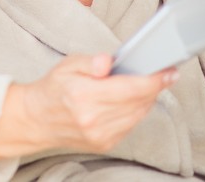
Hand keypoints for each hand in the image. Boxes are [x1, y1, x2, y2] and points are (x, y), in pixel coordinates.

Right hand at [12, 54, 176, 153]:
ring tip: (146, 84)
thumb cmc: (53, 89)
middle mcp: (93, 119)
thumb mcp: (68, 64)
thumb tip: (108, 62)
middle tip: (163, 74)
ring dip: (147, 99)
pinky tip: (132, 100)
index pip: (130, 88)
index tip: (169, 72)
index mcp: (83, 95)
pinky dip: (136, 111)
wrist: (36, 119)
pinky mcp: (104, 144)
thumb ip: (92, 61)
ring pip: (138, 115)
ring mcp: (99, 135)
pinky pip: (131, 125)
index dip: (154, 80)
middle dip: (154, 87)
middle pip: (139, 102)